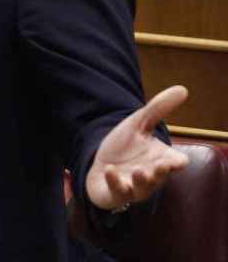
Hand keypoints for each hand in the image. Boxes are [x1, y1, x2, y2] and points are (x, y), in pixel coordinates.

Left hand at [86, 86, 189, 210]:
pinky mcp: (115, 193)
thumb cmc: (125, 145)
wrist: (100, 162)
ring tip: (140, 171)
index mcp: (161, 160)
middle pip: (160, 176)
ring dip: (141, 180)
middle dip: (160, 172)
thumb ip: (158, 109)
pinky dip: (114, 182)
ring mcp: (133, 187)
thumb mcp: (139, 124)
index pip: (175, 163)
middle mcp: (150, 176)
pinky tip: (110, 170)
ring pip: (142, 189)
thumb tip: (182, 89)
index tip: (179, 161)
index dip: (177, 162)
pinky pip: (117, 192)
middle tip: (161, 165)